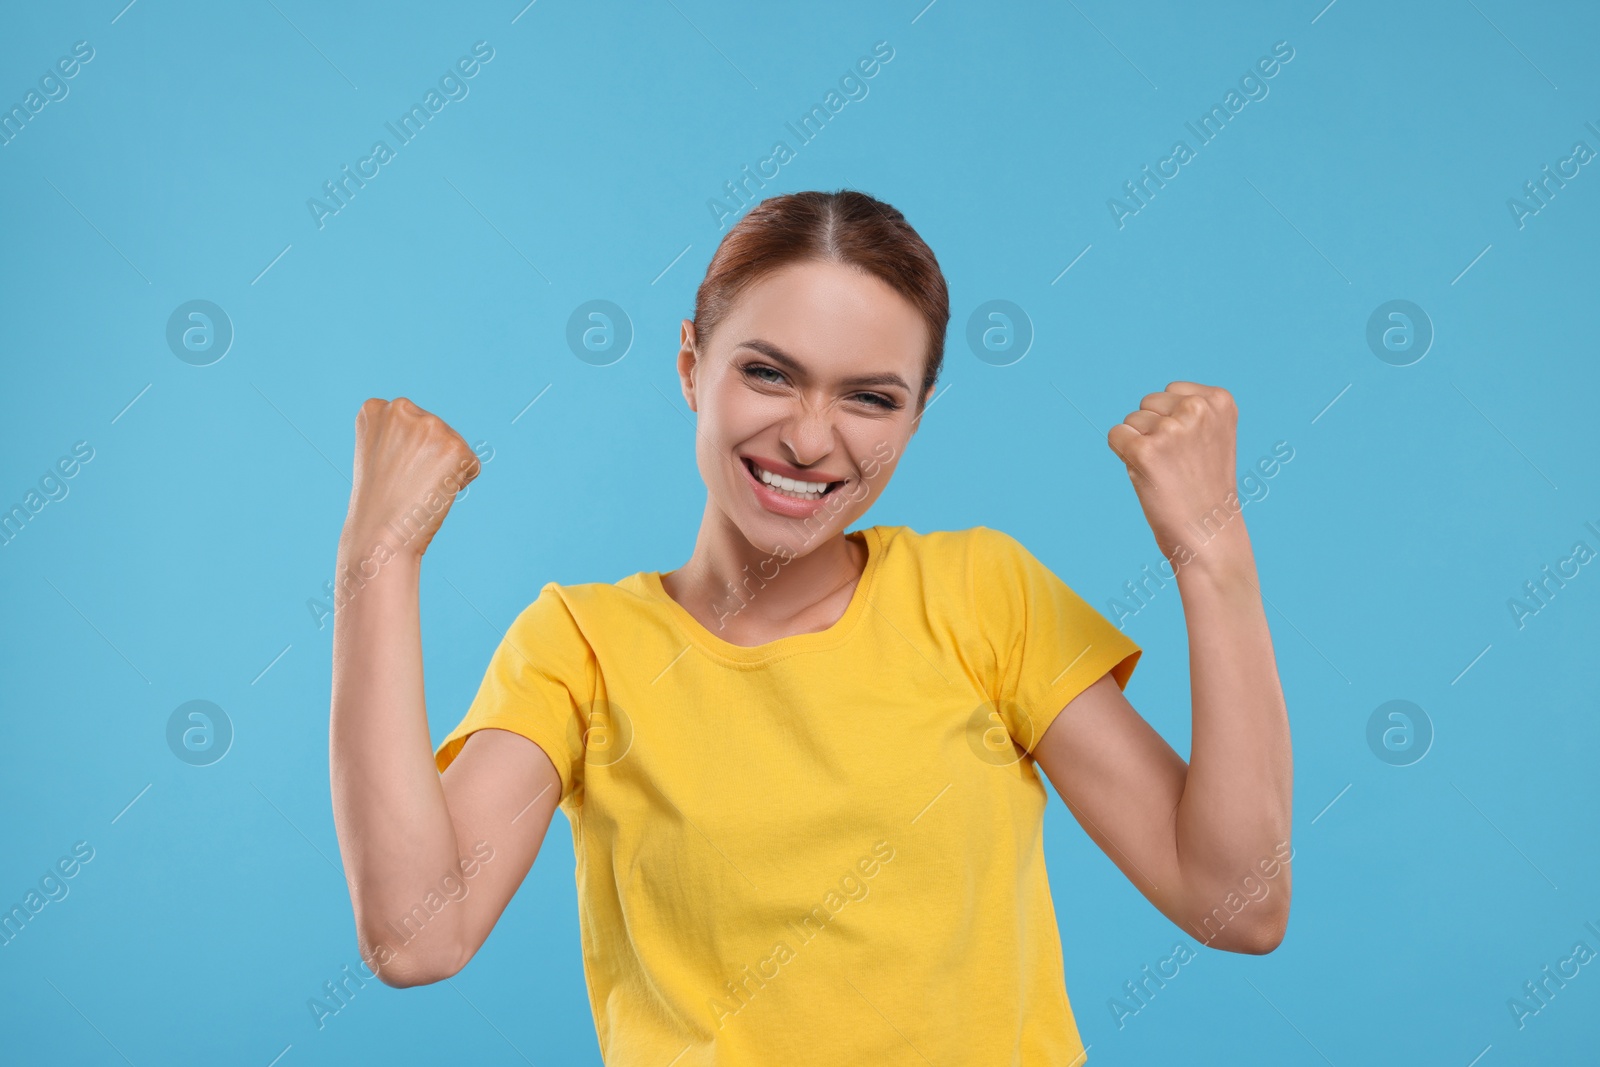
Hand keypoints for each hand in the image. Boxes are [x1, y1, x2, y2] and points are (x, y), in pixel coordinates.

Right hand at [342, 397, 480, 559]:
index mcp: (375, 408)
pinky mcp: (454, 446)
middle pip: (435, 431)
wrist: (379, 536)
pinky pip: (472, 464)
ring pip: (454, 446)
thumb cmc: (378, 503)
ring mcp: (429, 425)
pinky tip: (435, 492)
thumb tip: (436, 432)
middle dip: (428, 457)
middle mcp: (401, 408)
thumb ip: (399, 434)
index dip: (404, 453)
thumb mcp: (377, 455)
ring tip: (419, 488)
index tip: (388, 470)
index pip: (409, 422)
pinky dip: (461, 482)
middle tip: (405, 483)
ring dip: (445, 469)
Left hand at [1106, 382, 1241, 567]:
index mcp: (1219, 400)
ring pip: (1132, 420)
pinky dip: (1123, 455)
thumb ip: (1190, 409)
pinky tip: (1147, 474)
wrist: (1209, 533)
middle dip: (1154, 430)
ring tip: (1166, 472)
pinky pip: (1116, 436)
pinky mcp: (1146, 450)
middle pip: (1148, 403)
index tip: (1191, 450)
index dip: (1172, 421)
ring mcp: (1172, 429)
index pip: (1171, 392)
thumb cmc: (1205, 487)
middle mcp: (1198, 409)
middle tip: (1176, 464)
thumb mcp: (1212, 436)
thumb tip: (1148, 404)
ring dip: (1140, 445)